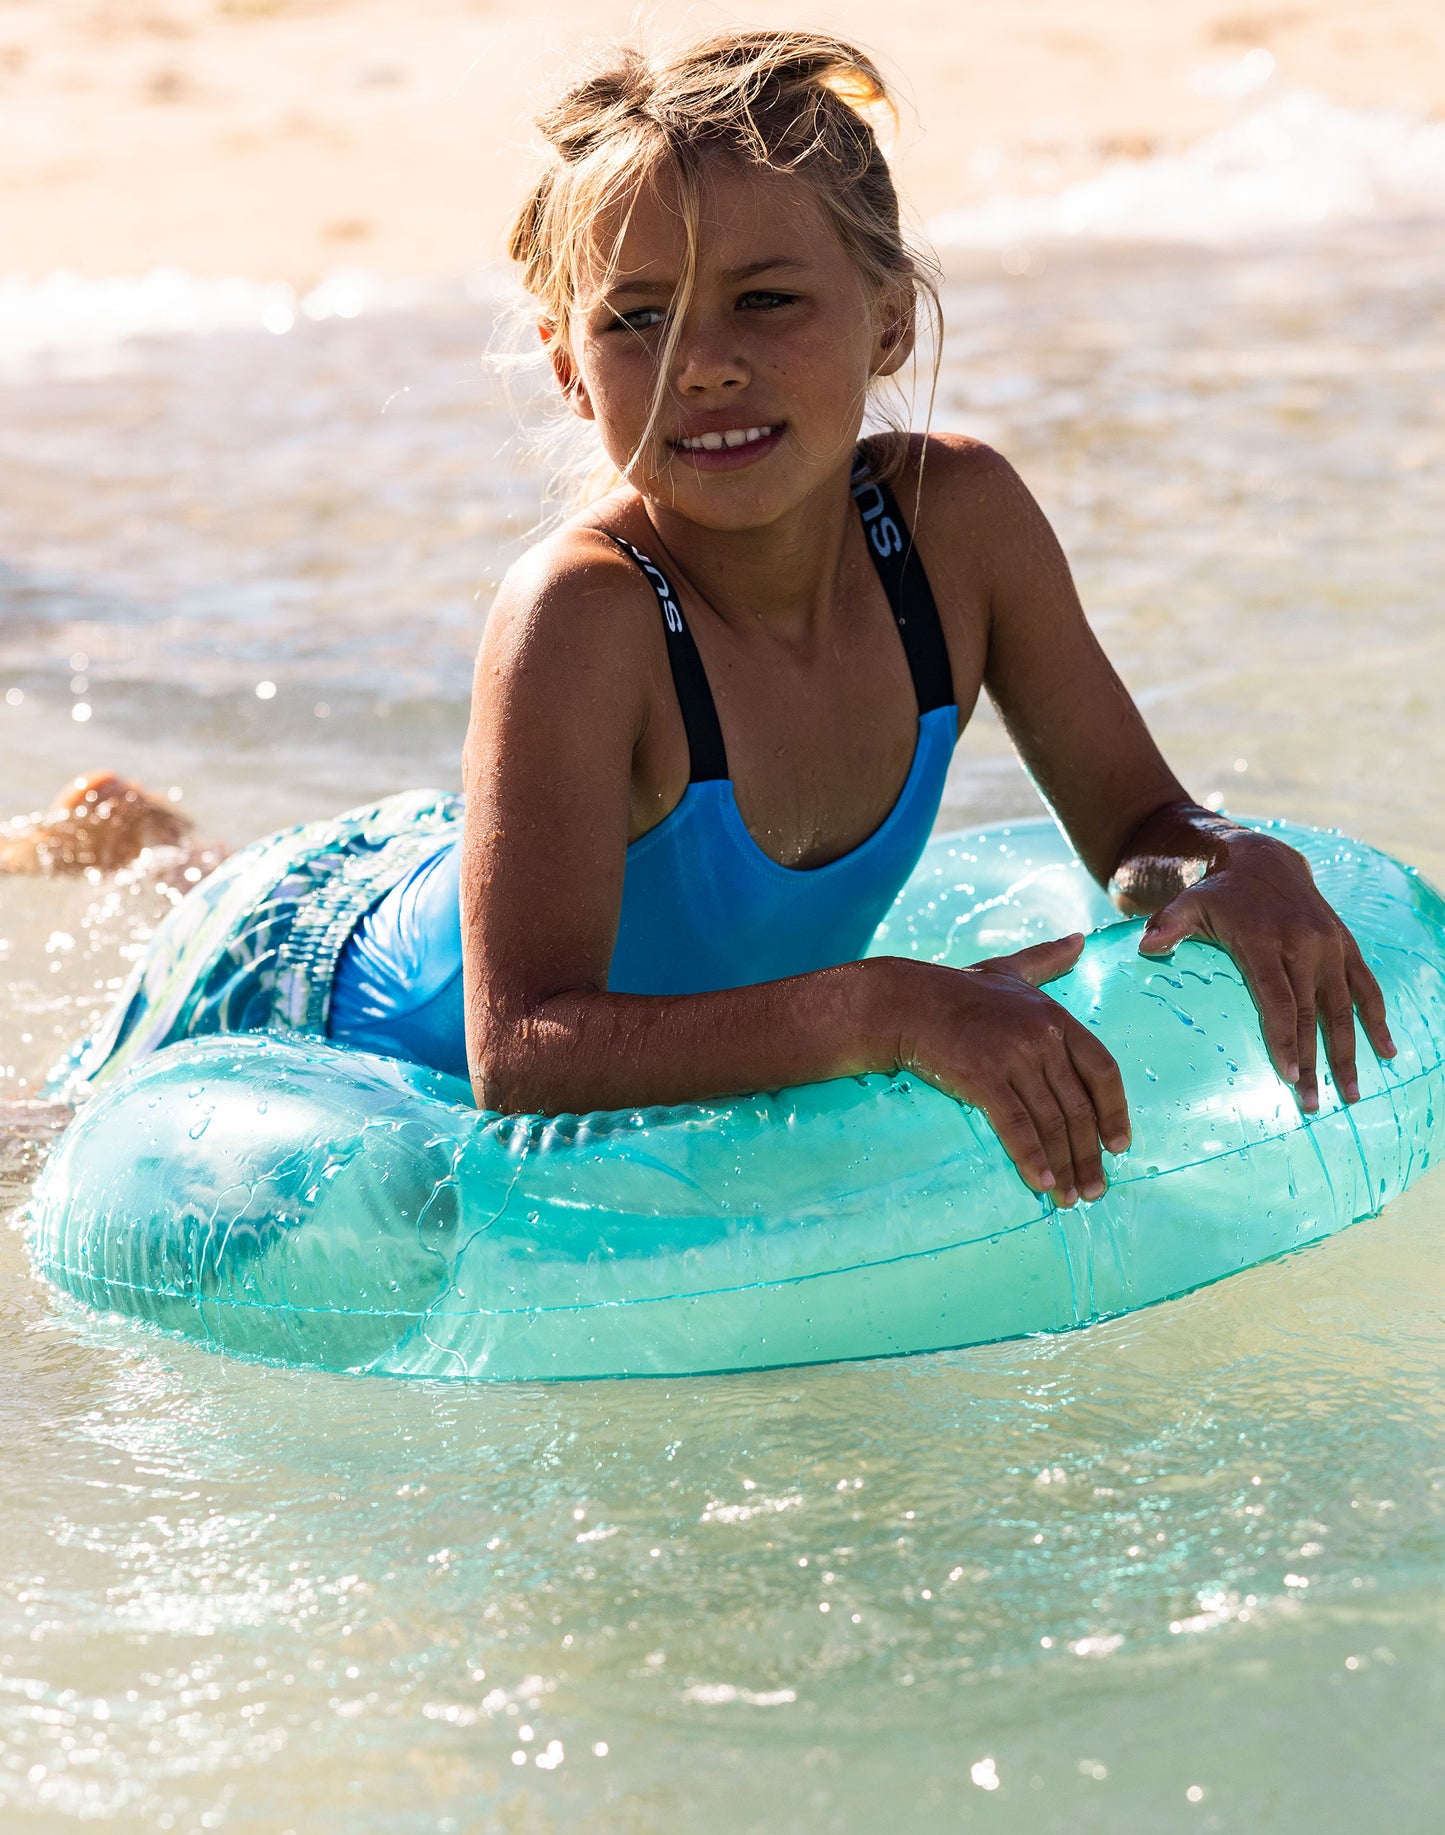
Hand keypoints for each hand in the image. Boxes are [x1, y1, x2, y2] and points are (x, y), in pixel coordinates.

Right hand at [892, 936, 1130, 1204]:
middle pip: (1080, 1106)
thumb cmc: (956, 989)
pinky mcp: (983, 1079)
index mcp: (1055, 1017)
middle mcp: (1042, 1037)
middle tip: (1096, 1191)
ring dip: (1065, 1167)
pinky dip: (1032, 1159)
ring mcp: (1014, 1058)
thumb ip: (1048, 959)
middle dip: (1090, 1155)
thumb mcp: (1010, 970)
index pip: (1102, 1070)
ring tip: (1070, 1199)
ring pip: (1052, 1123)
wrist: (903, 1002)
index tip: (1119, 1146)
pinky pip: (1017, 1128)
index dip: (1115, 1111)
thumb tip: (1080, 940)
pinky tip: (1041, 1184)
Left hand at [1137, 835, 1395, 1111]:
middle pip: (1310, 1013)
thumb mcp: (1189, 902)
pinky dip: (1378, 1018)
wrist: (1264, 858)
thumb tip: (1146, 948)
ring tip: (1351, 1093)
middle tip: (1313, 1103)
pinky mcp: (1346, 945)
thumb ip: (1169, 925)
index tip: (1288, 1075)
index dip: (1284, 1038)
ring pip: (1343, 1007)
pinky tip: (1387, 1050)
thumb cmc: (1218, 892)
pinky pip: (1366, 986)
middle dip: (1314, 1061)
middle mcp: (1303, 944)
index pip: (1277, 999)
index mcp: (1263, 940)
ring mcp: (1329, 945)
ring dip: (1349, 1051)